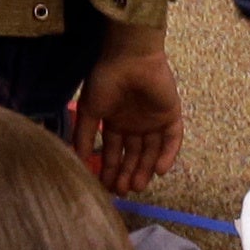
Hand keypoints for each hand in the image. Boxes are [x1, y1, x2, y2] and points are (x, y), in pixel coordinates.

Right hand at [70, 26, 182, 188]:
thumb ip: (84, 136)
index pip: (114, 152)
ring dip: (146, 169)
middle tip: (124, 192)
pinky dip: (168, 155)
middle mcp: (135, 124)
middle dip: (129, 174)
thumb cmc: (106, 79)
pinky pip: (172, 138)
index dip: (111, 170)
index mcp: (116, 122)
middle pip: (134, 155)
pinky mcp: (171, 114)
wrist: (129, 57)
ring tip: (138, 186)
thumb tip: (77, 161)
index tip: (107, 188)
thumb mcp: (89, 110)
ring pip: (152, 151)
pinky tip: (159, 170)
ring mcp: (154, 120)